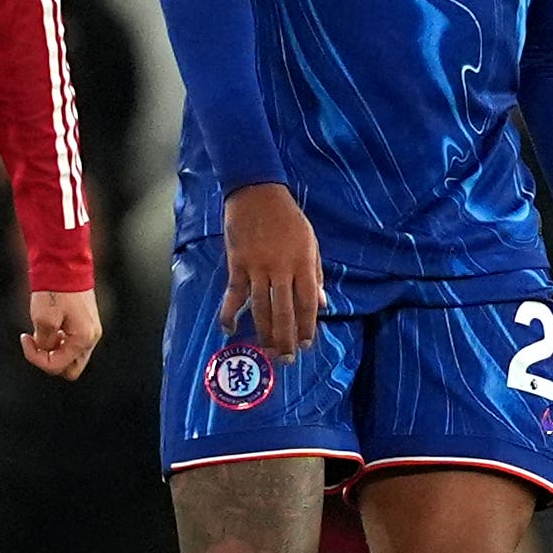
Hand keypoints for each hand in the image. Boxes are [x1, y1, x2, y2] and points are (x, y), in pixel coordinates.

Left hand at [25, 287, 103, 378]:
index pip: (57, 365)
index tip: (25, 340)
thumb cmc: (56, 288)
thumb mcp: (43, 319)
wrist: (65, 264)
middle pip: (70, 368)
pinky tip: (51, 327)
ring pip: (72, 355)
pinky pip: (74, 342)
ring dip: (55, 350)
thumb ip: (44, 342)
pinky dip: (60, 341)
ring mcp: (90, 330)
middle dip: (50, 361)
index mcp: (83, 339)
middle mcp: (91, 337)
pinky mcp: (86, 322)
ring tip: (42, 334)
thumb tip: (45, 348)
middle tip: (37, 345)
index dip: (36, 358)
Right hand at [220, 182, 322, 357]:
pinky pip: (234, 294)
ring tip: (267, 351)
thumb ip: (316, 274)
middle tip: (286, 359)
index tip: (306, 344)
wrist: (257, 193)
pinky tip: (229, 329)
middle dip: (286, 338)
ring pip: (261, 308)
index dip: (307, 326)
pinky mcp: (237, 264)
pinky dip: (230, 313)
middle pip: (284, 311)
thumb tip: (323, 304)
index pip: (307, 302)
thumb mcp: (310, 242)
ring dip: (264, 332)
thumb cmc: (288, 218)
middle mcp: (281, 269)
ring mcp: (257, 268)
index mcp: (302, 263)